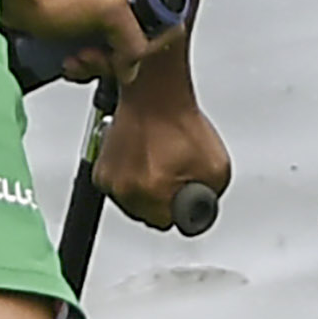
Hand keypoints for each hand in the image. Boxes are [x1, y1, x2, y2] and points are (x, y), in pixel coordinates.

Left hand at [1, 0, 173, 83]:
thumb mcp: (108, 11)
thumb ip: (134, 41)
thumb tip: (133, 64)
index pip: (172, 15)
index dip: (150, 40)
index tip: (129, 49)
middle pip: (145, 35)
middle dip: (118, 54)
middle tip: (98, 54)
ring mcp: (108, 0)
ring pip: (122, 46)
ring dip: (100, 61)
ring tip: (78, 57)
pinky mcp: (87, 17)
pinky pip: (101, 48)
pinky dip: (86, 60)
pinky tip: (71, 58)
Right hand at [97, 80, 232, 232]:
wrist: (154, 95)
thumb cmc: (180, 122)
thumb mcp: (216, 167)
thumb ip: (210, 197)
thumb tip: (201, 211)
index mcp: (154, 192)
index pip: (170, 224)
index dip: (182, 210)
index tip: (185, 196)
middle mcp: (128, 191)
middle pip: (150, 217)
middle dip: (164, 201)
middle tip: (175, 174)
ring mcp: (112, 182)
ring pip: (133, 205)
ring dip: (147, 191)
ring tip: (160, 162)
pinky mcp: (101, 173)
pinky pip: (120, 190)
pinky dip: (131, 179)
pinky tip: (144, 160)